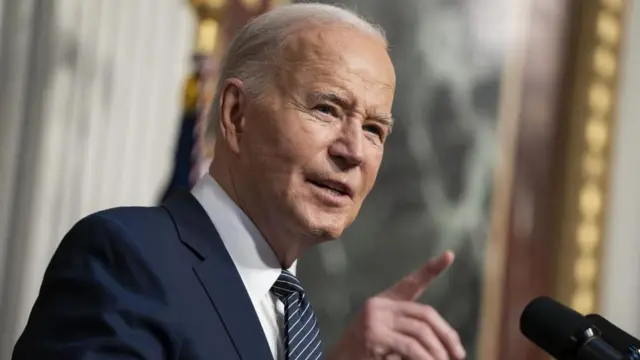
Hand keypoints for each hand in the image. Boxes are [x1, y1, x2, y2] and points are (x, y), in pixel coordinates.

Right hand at [327, 251, 465, 359]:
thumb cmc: (364, 354)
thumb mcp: (389, 338)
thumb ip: (410, 332)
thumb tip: (447, 342)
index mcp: (383, 302)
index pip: (411, 282)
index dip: (431, 269)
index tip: (449, 255)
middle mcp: (378, 306)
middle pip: (424, 313)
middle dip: (445, 334)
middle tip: (458, 354)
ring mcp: (374, 319)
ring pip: (420, 331)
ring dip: (438, 351)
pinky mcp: (373, 336)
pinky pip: (411, 347)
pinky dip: (426, 358)